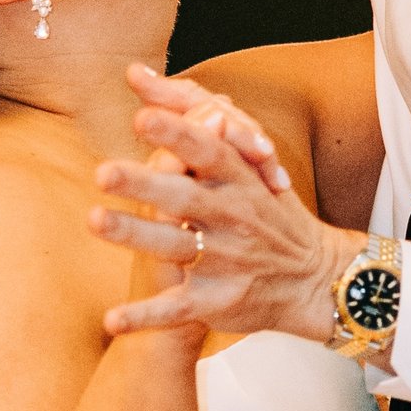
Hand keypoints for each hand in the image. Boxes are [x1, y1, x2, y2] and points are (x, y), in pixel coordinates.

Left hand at [92, 65, 349, 342]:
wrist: (315, 280)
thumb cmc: (268, 216)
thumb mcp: (253, 172)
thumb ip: (209, 137)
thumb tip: (173, 91)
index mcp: (239, 180)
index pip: (208, 151)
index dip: (177, 133)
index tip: (143, 116)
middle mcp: (232, 217)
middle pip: (184, 197)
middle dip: (145, 185)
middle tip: (104, 172)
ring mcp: (225, 260)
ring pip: (173, 246)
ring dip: (134, 235)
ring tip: (96, 220)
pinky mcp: (217, 301)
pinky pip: (175, 310)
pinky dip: (144, 318)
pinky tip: (110, 320)